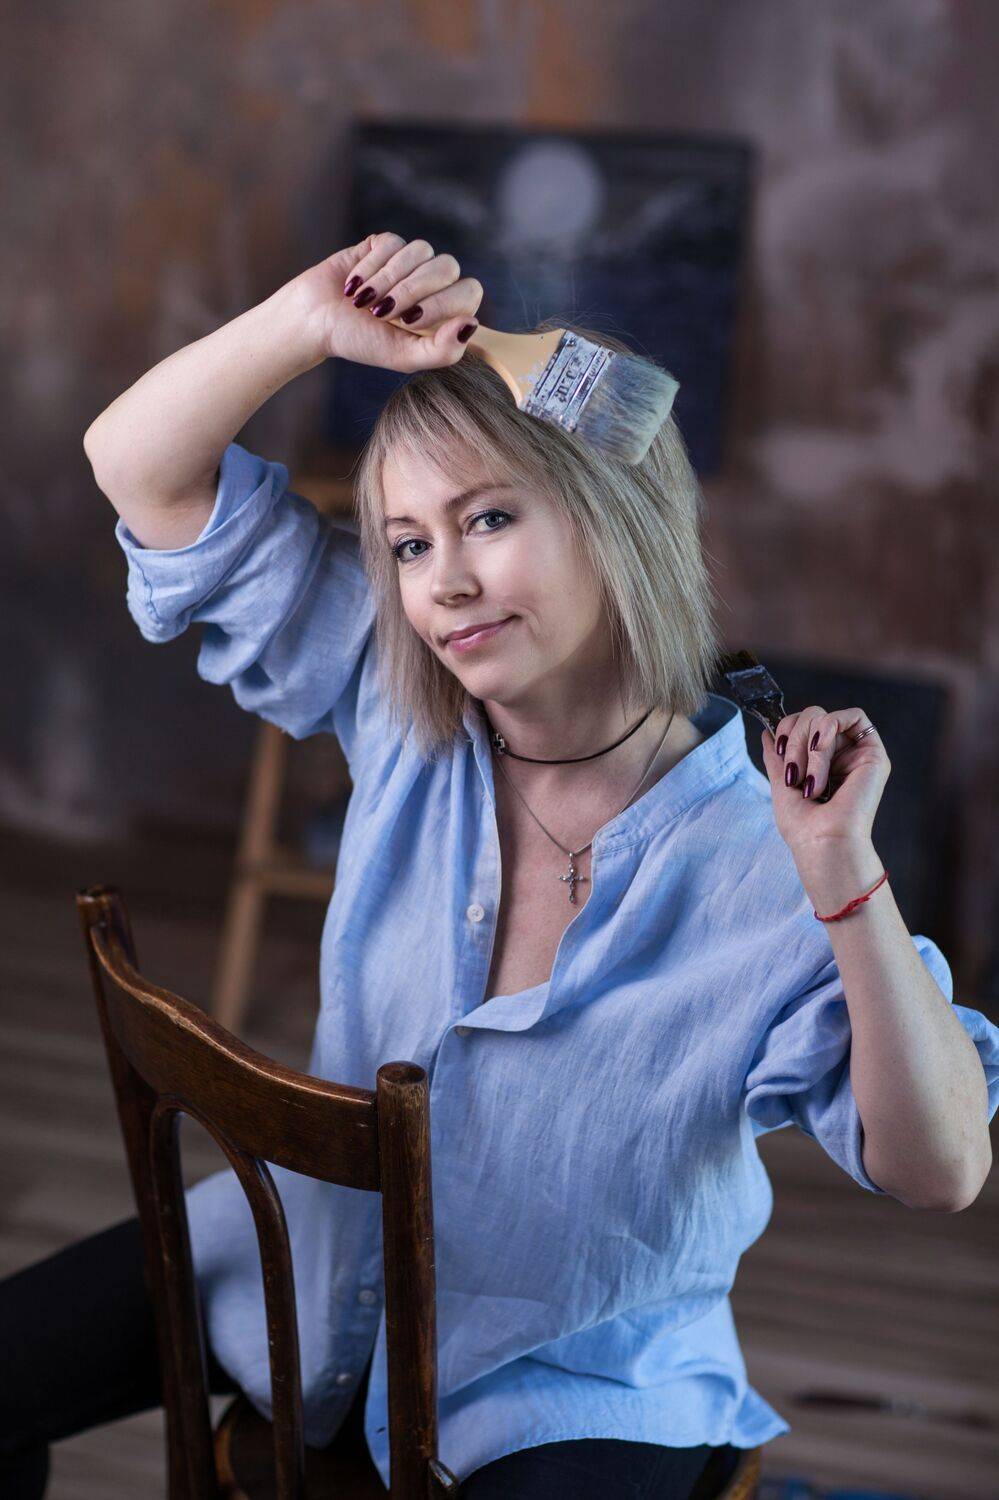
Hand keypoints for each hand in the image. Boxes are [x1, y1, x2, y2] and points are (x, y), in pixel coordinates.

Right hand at [295, 232, 483, 372]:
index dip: (442, 303)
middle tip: (382, 313)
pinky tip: (353, 285)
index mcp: (445, 310)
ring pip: (421, 250)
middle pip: (447, 266)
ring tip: (363, 302)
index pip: (469, 291)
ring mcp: (410, 261)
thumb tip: (472, 324)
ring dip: (388, 280)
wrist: (316, 320)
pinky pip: (392, 243)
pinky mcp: (385, 244)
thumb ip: (443, 351)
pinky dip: (370, 267)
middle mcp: (432, 283)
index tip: (409, 322)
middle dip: (412, 290)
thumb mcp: (403, 356)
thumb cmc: (361, 342)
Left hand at [760, 705, 890, 853]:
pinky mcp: (873, 753)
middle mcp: (841, 756)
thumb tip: (768, 733)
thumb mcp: (781, 783)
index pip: (802, 725)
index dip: (786, 729)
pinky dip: (828, 729)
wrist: (822, 842)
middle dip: (795, 738)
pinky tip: (821, 752)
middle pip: (813, 715)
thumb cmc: (802, 826)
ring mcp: (857, 754)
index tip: (779, 753)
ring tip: (811, 778)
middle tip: (794, 771)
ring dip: (809, 744)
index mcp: (820, 763)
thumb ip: (777, 756)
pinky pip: (852, 716)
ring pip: (826, 717)